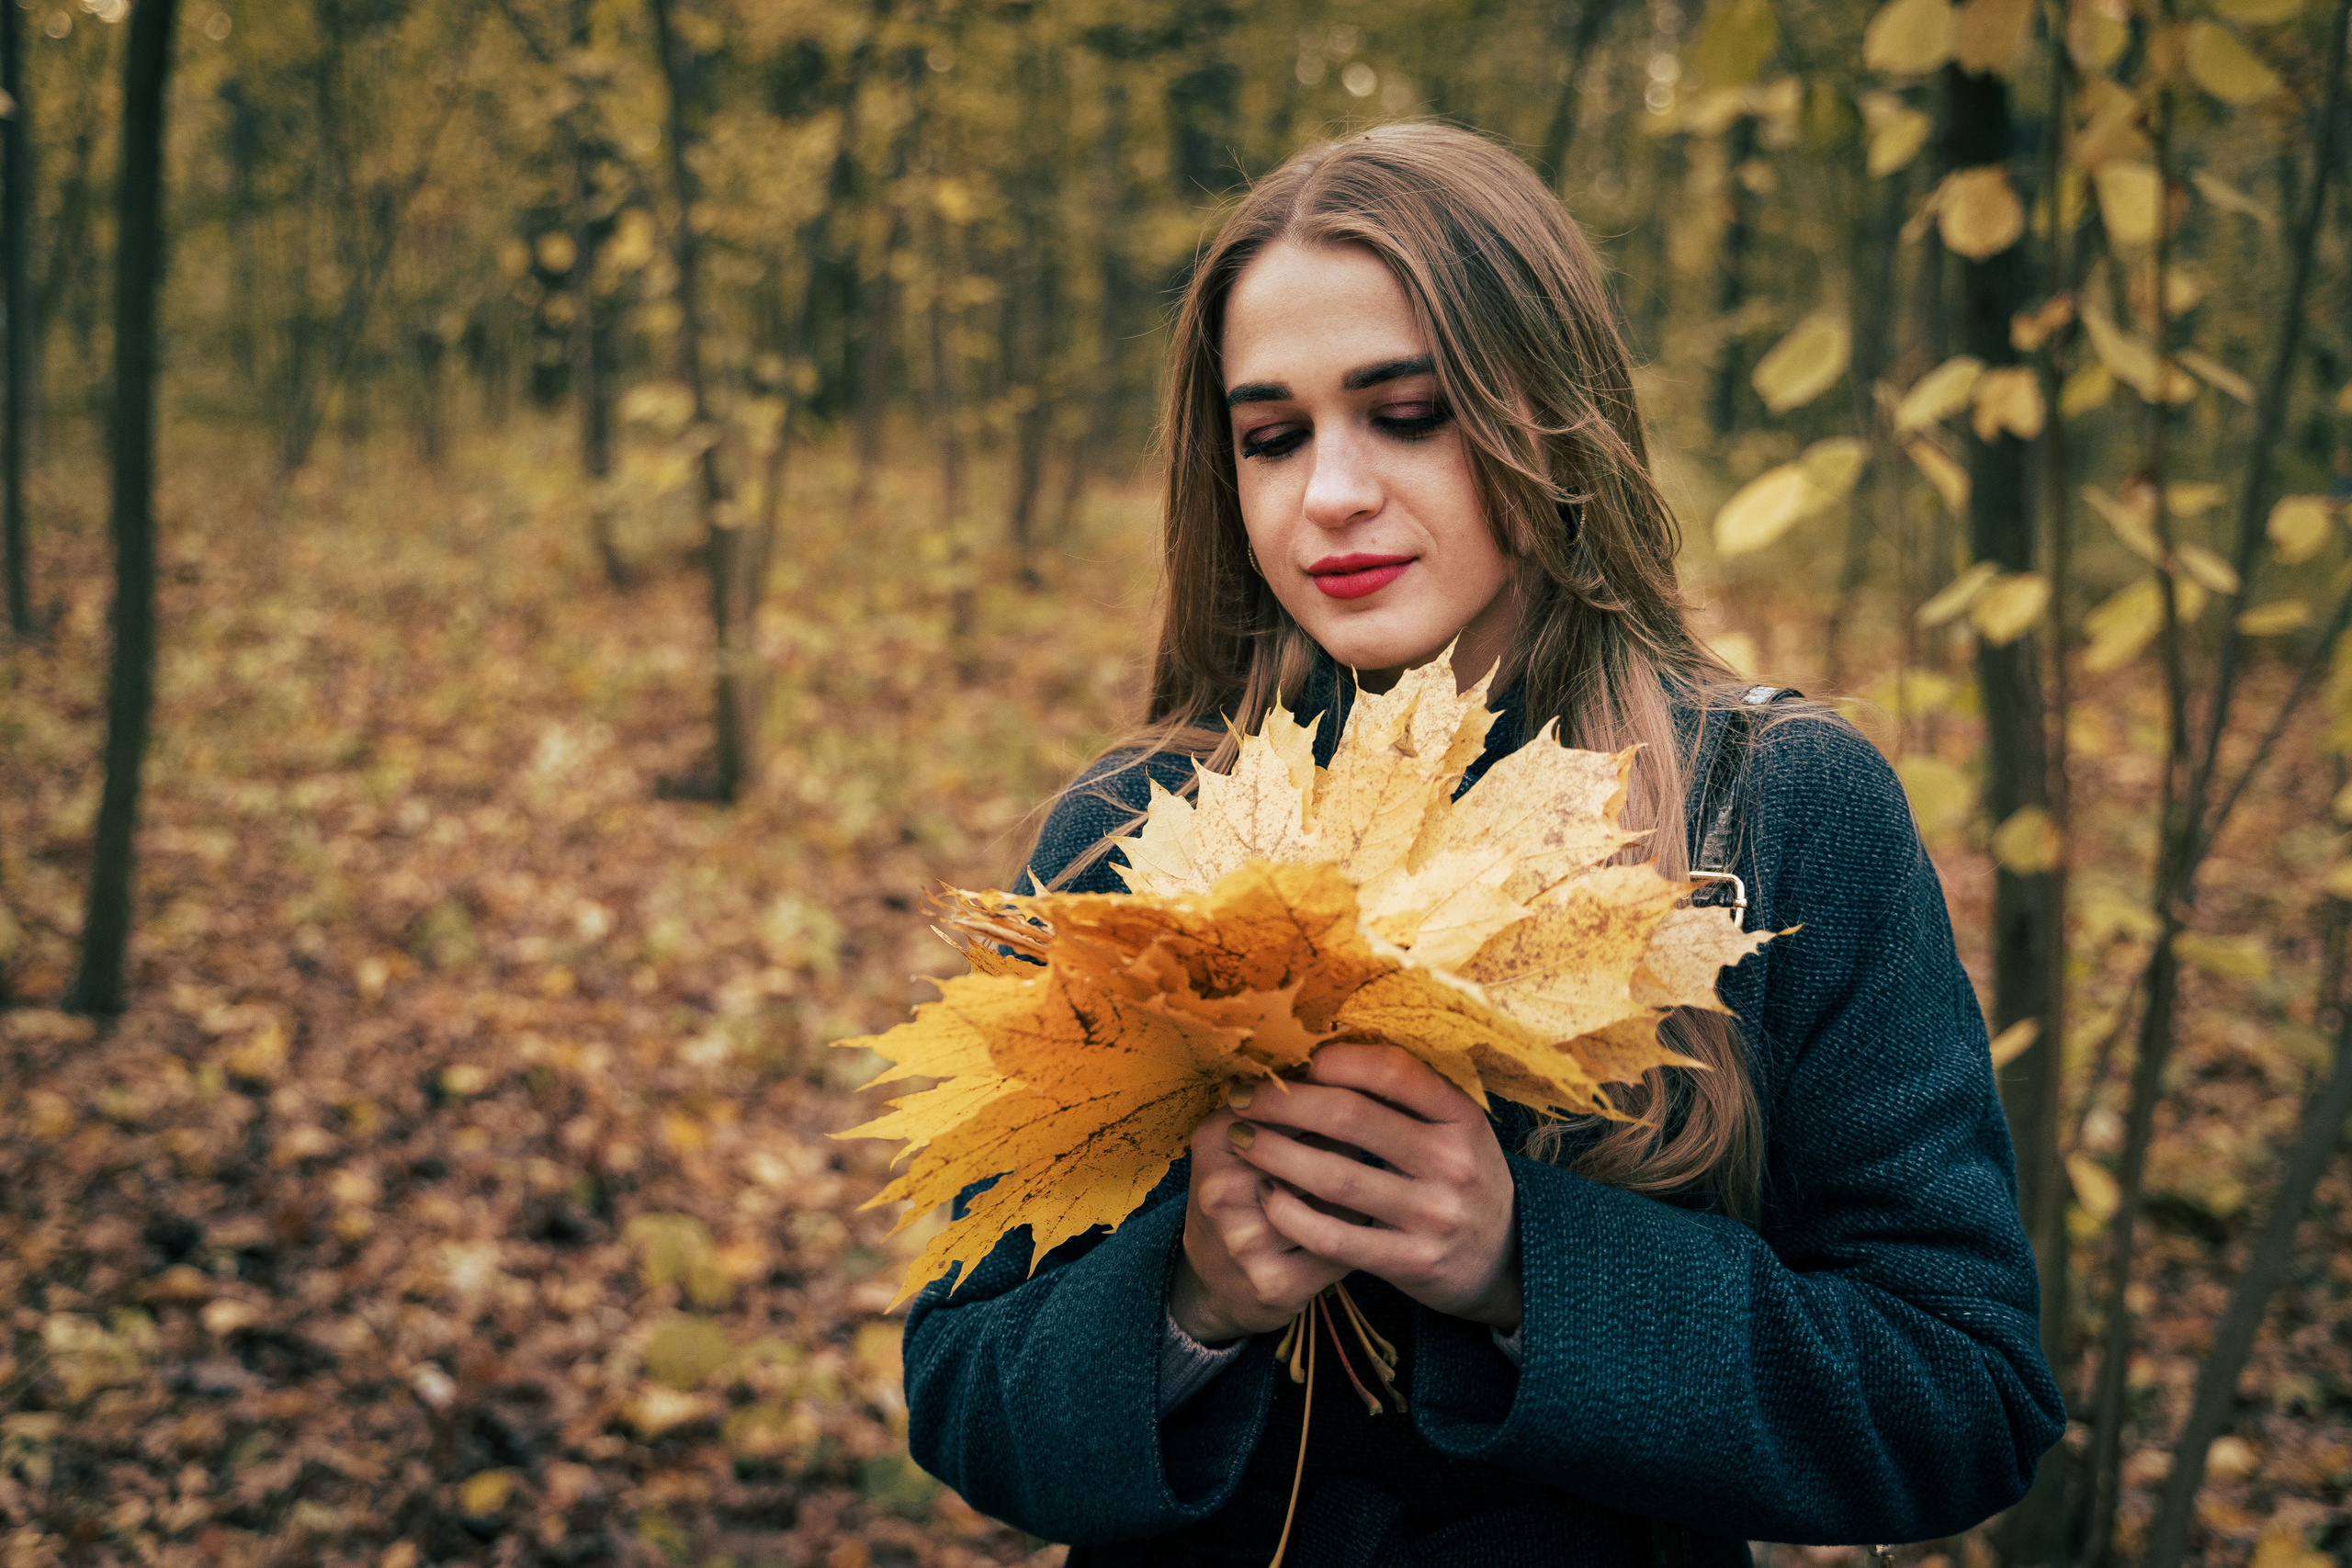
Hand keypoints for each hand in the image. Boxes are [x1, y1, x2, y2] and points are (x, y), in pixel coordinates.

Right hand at [1167, 1102, 1350, 1343]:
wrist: (1211, 1280)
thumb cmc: (1241, 1194)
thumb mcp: (1241, 1140)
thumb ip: (1286, 1104)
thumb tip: (1354, 1065)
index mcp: (1215, 1137)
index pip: (1301, 1102)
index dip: (1336, 1105)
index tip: (1347, 1108)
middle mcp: (1221, 1189)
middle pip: (1325, 1150)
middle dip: (1351, 1149)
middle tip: (1356, 1154)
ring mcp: (1245, 1241)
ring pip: (1341, 1201)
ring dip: (1360, 1197)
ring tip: (1354, 1195)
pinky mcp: (1275, 1284)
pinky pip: (1344, 1248)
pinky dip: (1357, 1239)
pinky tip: (1350, 1233)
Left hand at [1224, 1043, 1522, 1329]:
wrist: (1506, 1259)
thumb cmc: (1460, 1176)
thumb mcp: (1455, 1128)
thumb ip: (1405, 1097)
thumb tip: (1320, 1056)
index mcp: (1462, 1116)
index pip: (1394, 1071)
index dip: (1336, 1061)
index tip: (1296, 1063)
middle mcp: (1453, 1162)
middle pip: (1352, 1118)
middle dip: (1284, 1103)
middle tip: (1242, 1097)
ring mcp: (1432, 1215)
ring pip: (1336, 1177)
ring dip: (1275, 1154)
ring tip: (1240, 1140)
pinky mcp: (1411, 1261)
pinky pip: (1336, 1236)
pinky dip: (1291, 1214)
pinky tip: (1266, 1195)